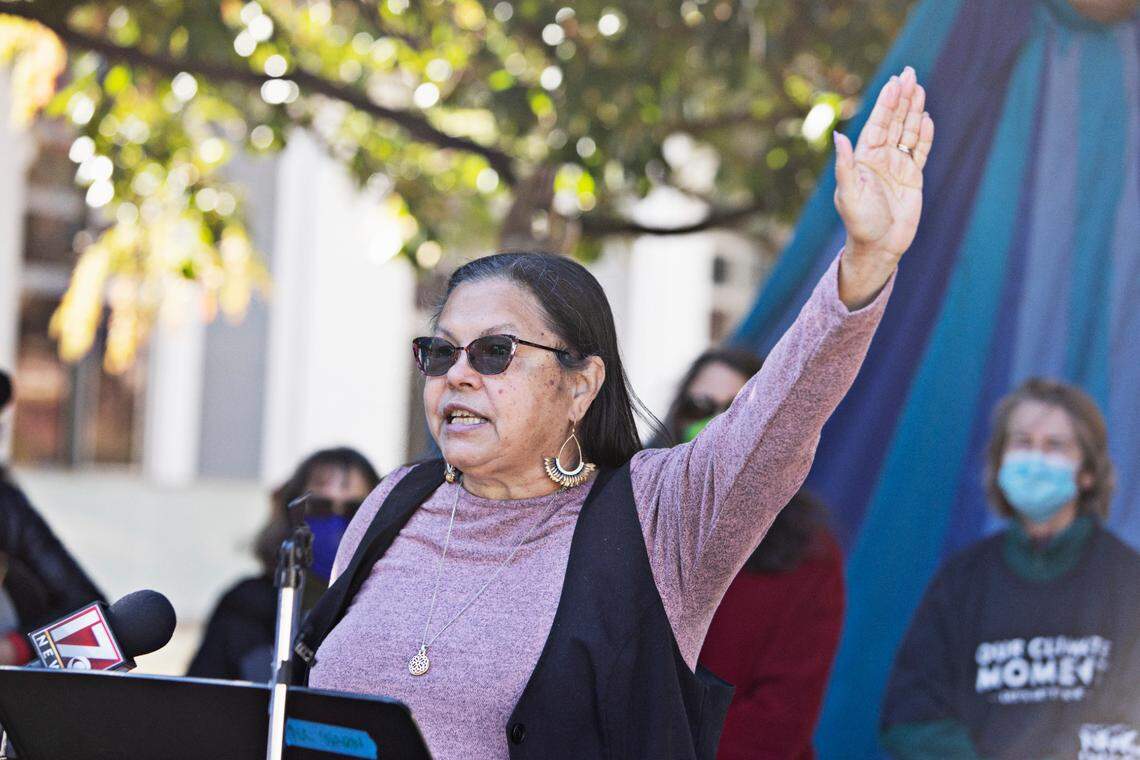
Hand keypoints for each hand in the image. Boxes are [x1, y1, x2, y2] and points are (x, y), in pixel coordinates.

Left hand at [834, 65, 933, 308]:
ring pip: (908, 132)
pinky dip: (924, 136)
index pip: (878, 123)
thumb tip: (839, 136)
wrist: (879, 246)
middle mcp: (881, 158)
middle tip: (910, 73)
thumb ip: (845, 165)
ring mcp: (898, 167)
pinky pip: (920, 152)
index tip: (894, 81)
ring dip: (914, 111)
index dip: (886, 102)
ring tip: (919, 88)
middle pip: (894, 122)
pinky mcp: (913, 178)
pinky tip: (926, 119)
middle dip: (902, 98)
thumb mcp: (849, 194)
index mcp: (864, 158)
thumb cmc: (860, 223)